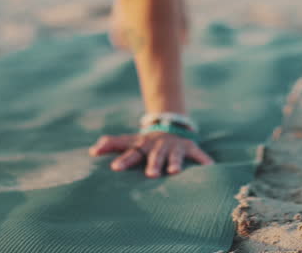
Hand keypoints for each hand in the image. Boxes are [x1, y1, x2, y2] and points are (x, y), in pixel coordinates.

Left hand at [88, 131, 213, 177]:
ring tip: (174, 172)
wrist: (169, 126)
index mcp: (143, 145)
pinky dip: (204, 161)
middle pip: (154, 155)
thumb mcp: (130, 140)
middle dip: (153, 164)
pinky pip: (198, 154)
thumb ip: (111, 144)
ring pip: (175, 155)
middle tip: (150, 175)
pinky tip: (210, 168)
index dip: (123, 159)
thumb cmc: (145, 142)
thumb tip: (91, 151)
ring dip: (175, 162)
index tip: (114, 168)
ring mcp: (174, 146)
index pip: (130, 152)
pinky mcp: (189, 148)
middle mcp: (158, 146)